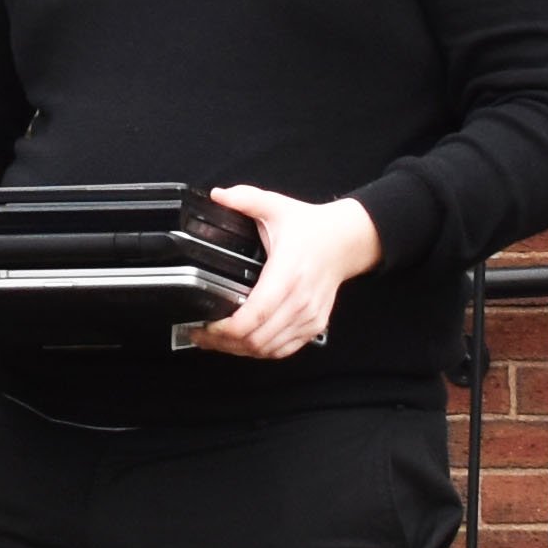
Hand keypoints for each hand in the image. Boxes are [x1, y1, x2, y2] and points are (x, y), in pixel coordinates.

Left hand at [196, 186, 381, 358]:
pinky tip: (243, 344)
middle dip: (224, 343)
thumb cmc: (311, 227)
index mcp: (287, 273)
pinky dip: (261, 352)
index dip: (228, 328)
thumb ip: (246, 199)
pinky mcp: (314, 325)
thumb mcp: (276, 206)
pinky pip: (284, 350)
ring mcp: (308, 317)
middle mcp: (299, 301)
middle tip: (201, 335)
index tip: (206, 325)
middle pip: (257, 339)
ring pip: (268, 349)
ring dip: (239, 350)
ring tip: (216, 341)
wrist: (347, 241)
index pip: (256, 314)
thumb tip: (218, 195)